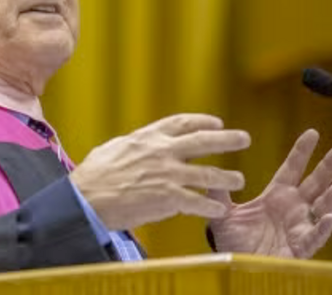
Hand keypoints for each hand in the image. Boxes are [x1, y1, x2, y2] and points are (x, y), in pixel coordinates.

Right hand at [70, 114, 250, 230]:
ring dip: (226, 177)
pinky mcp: (168, 199)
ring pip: (207, 174)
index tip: (216, 123)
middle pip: (203, 141)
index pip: (182, 123)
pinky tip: (220, 210)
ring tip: (239, 179)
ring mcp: (167, 175)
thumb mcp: (115, 148)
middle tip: (244, 139)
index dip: (202, 122)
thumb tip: (140, 145)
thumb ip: (135, 145)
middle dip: (227, 139)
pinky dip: (211, 207)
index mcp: (148, 137)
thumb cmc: (94, 175)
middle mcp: (162, 152)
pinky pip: (198, 202)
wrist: (87, 199)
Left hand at [207, 129, 331, 257]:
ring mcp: (299, 227)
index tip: (313, 133)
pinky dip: (322, 228)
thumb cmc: (233, 242)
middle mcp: (292, 208)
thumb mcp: (223, 213)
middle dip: (328, 166)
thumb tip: (211, 170)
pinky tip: (330, 216)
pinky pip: (314, 237)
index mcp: (276, 196)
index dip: (302, 152)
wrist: (235, 266)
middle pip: (315, 183)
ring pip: (323, 206)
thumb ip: (219, 193)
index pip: (292, 169)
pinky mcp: (299, 247)